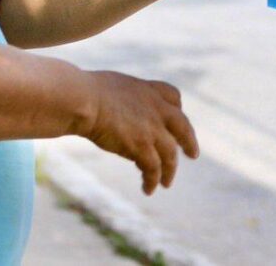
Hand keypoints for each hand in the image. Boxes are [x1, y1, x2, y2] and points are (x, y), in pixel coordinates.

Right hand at [79, 71, 199, 194]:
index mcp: (148, 90)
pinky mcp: (142, 146)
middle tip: (193, 155)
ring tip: (166, 184)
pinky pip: (153, 168)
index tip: (177, 121)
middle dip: (189, 142)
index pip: (173, 96)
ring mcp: (152, 128)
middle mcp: (157, 108)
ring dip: (169, 171)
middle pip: (182, 126)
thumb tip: (110, 107)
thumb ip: (122, 98)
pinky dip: (153, 180)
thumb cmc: (84, 91)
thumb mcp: (112, 86)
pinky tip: (148, 189)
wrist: (83, 100)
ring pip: (170, 154)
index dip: (177, 110)